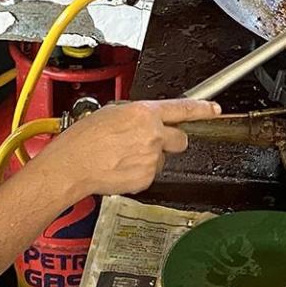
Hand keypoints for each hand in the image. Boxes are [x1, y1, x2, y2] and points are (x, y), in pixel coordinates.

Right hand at [35, 99, 221, 196]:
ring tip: (124, 156)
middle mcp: (152, 135)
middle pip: (180, 139)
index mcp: (144, 113)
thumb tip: (146, 119)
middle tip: (148, 142)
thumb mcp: (111, 112)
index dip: (202, 109)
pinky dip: (139, 172)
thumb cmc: (83, 138)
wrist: (71, 166)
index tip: (214, 109)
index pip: (182, 108)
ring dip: (150, 157)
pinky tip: (121, 167)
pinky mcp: (146, 178)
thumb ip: (136, 114)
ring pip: (163, 158)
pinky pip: (151, 173)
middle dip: (169, 140)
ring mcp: (151, 158)